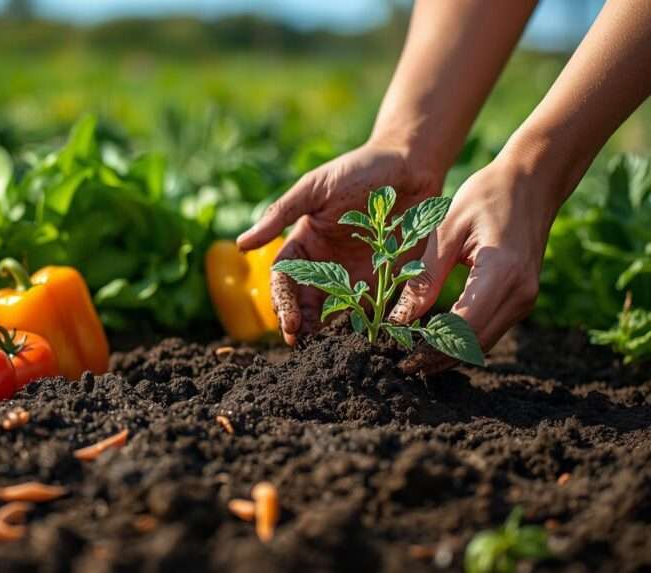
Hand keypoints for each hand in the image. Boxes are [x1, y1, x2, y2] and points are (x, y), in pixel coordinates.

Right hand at [236, 140, 442, 344]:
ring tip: (328, 348)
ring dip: (327, 332)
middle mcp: (324, 265)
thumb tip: (241, 244)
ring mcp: (353, 276)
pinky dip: (364, 327)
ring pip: (333, 313)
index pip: (284, 281)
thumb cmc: (357, 170)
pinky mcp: (383, 281)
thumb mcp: (314, 189)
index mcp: (303, 246)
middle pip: (305, 303)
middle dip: (300, 325)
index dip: (283, 302)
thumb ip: (280, 215)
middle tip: (303, 344)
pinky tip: (362, 338)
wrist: (409, 166)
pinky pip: (371, 310)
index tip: (289, 322)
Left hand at [387, 154, 562, 373]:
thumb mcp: (446, 230)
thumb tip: (399, 320)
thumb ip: (424, 276)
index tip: (402, 360)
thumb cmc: (486, 195)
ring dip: (450, 355)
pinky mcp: (523, 299)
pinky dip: (463, 341)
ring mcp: (526, 299)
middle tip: (402, 367)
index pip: (464, 327)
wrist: (532, 181)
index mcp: (502, 272)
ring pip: (484, 343)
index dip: (432, 350)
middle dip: (438, 360)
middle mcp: (521, 292)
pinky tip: (435, 341)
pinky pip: (490, 330)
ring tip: (413, 359)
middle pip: (475, 344)